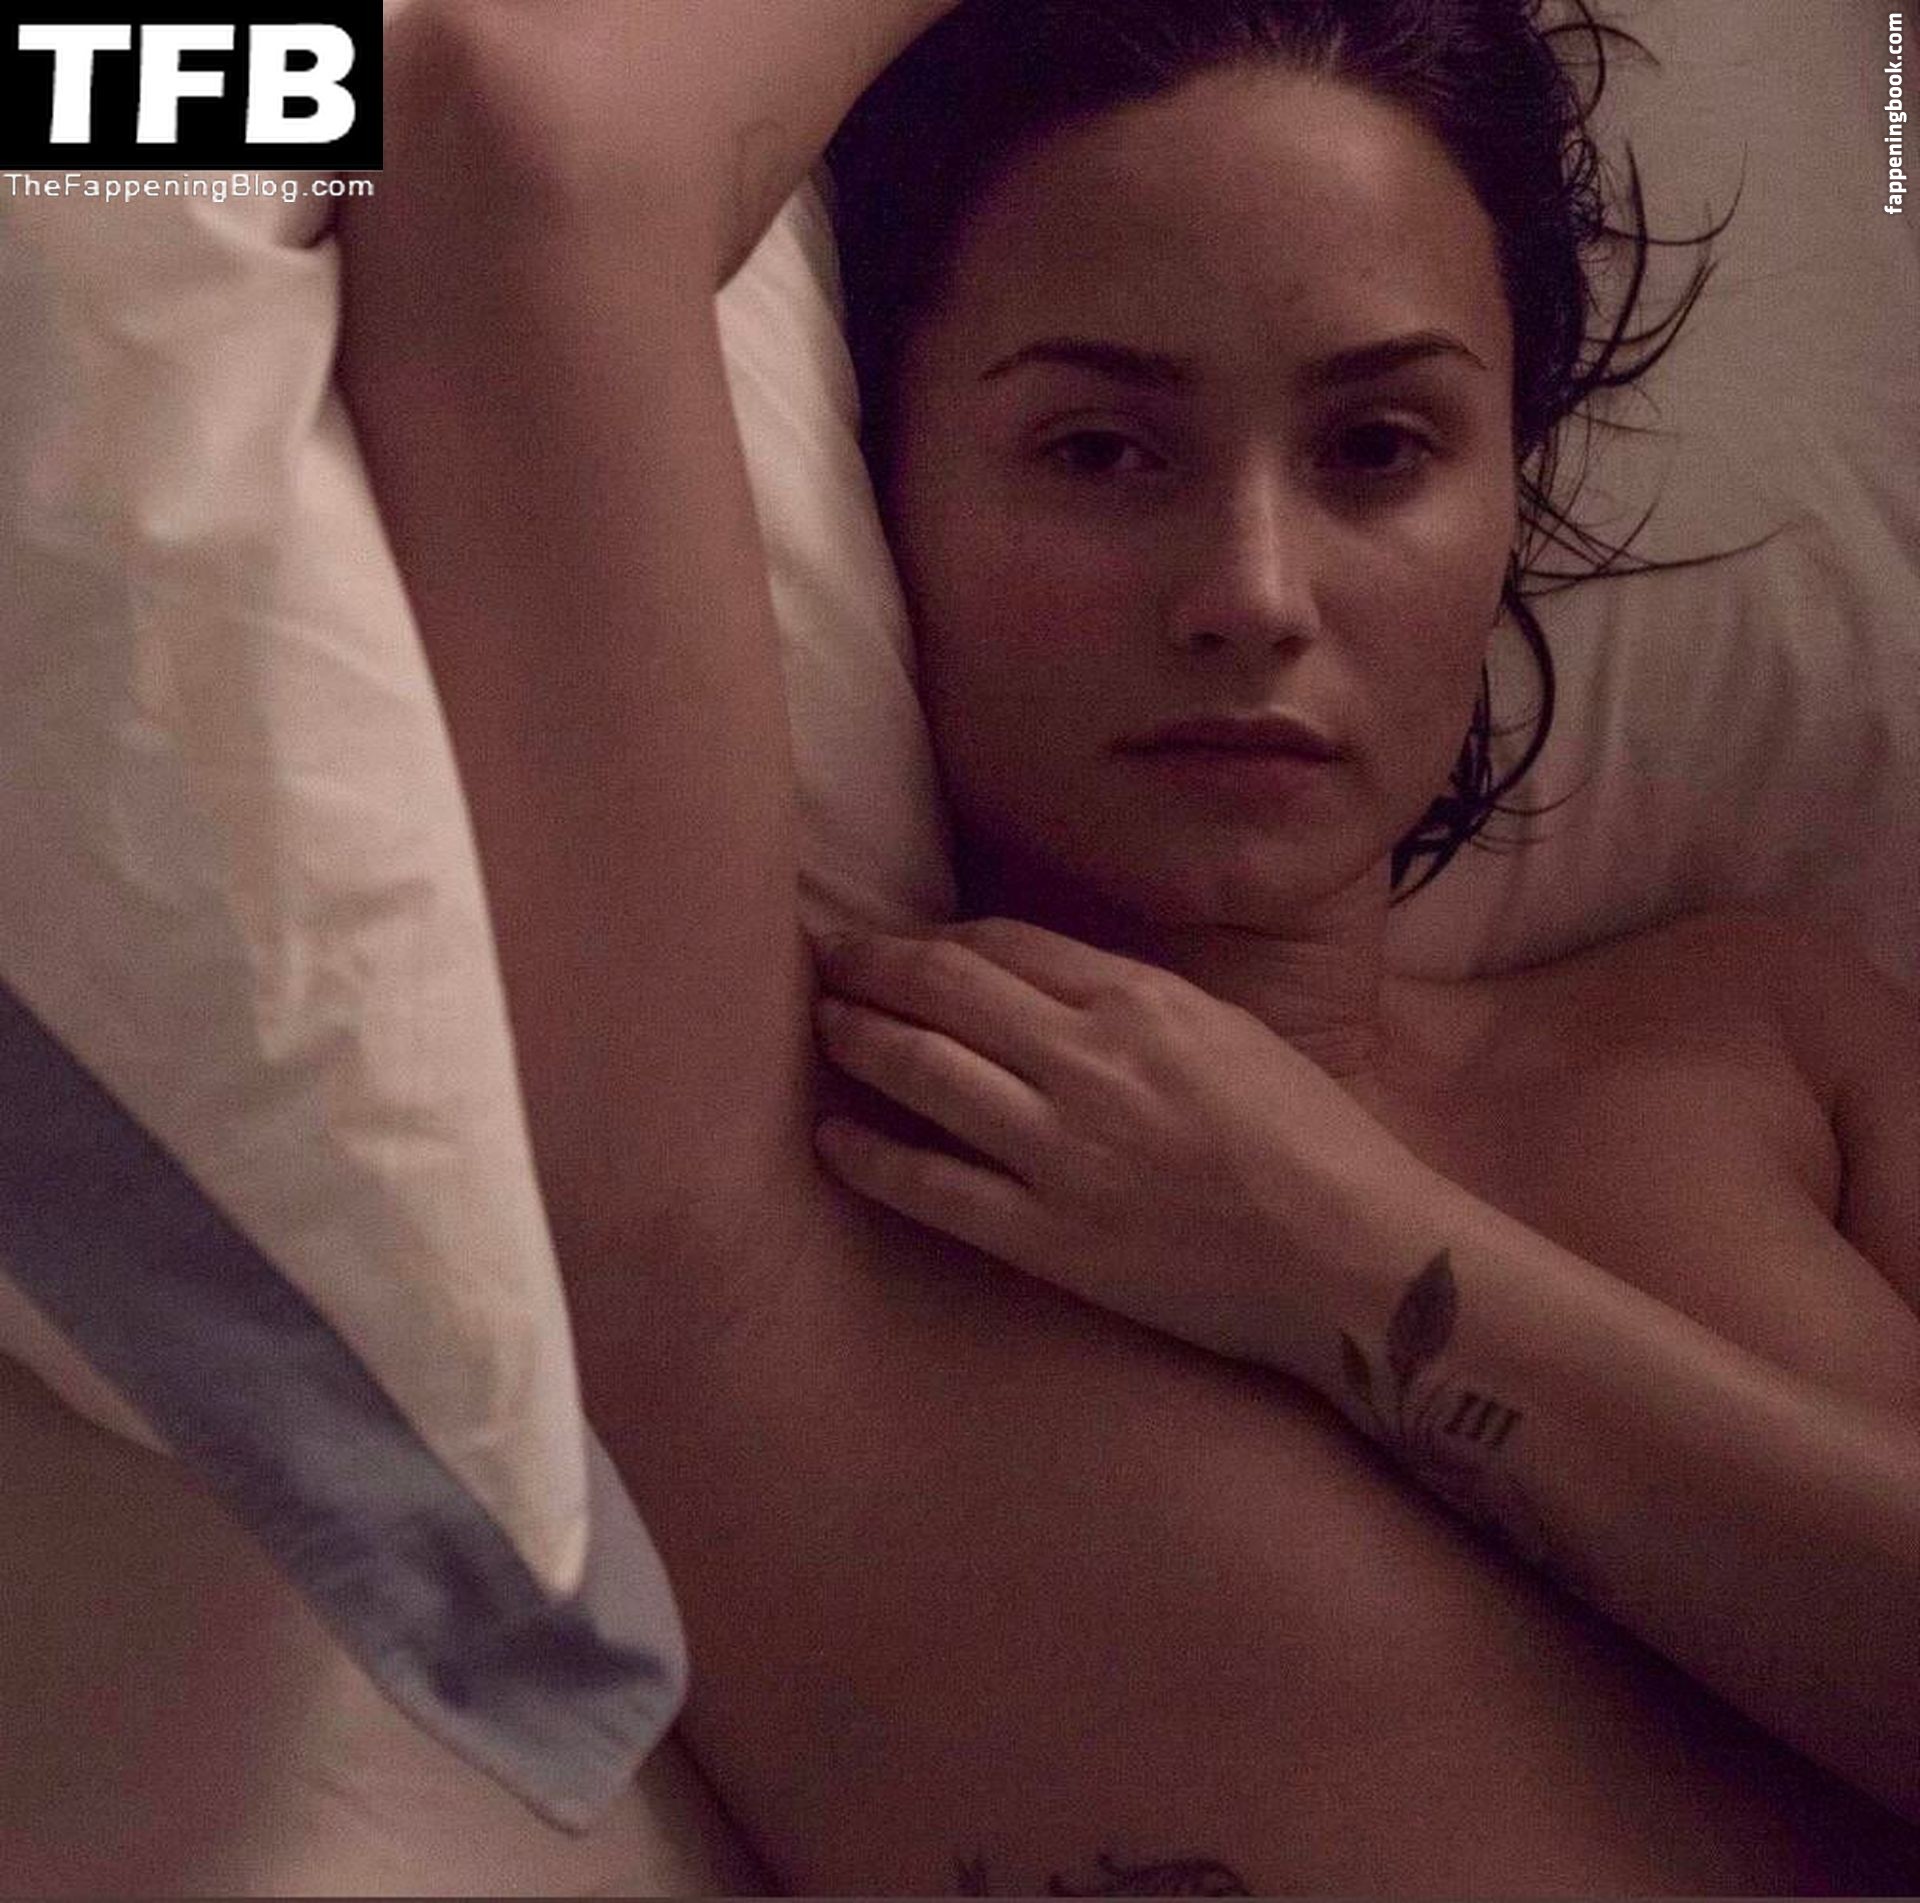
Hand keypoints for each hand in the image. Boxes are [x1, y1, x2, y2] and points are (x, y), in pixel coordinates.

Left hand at [811, 917, 1436, 1376]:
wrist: (1353, 1260)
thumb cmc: (1311, 1142)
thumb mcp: (1229, 1032)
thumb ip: (1133, 1003)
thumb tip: (1044, 987)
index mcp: (1140, 1001)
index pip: (1000, 944)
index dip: (930, 935)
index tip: (891, 938)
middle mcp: (1089, 1061)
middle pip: (945, 989)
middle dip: (870, 966)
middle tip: (824, 959)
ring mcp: (1063, 1151)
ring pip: (924, 1070)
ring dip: (858, 1039)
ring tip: (823, 1026)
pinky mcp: (1050, 1238)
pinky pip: (933, 1187)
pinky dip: (871, 1157)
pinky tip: (831, 1137)